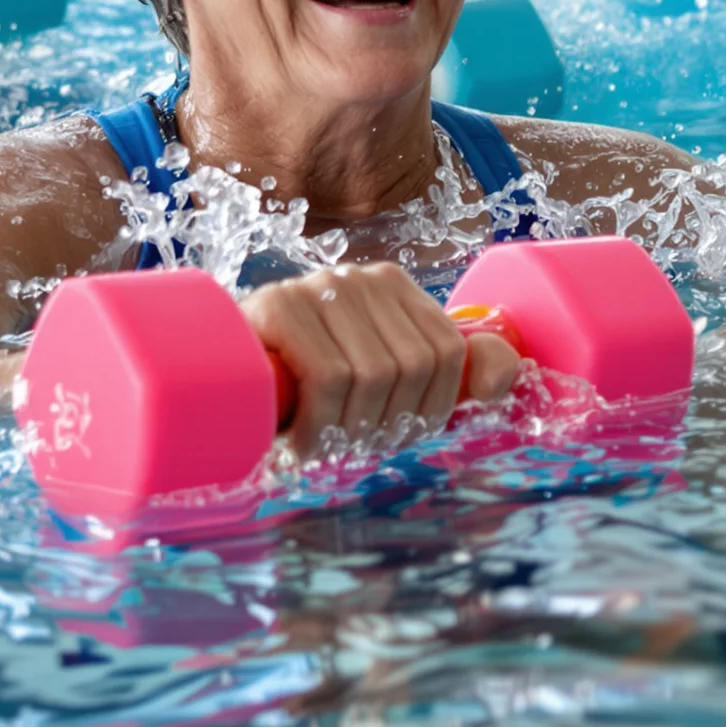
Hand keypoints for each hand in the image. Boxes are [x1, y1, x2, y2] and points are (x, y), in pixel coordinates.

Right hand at [240, 263, 522, 448]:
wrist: (217, 378)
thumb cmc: (307, 387)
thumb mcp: (382, 377)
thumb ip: (451, 372)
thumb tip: (508, 371)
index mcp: (394, 287)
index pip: (446, 354)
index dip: (430, 411)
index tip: (396, 436)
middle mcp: (360, 278)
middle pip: (411, 368)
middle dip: (387, 425)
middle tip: (352, 448)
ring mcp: (315, 286)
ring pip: (373, 375)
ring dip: (351, 431)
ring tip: (326, 446)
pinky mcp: (275, 306)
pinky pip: (330, 375)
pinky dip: (325, 424)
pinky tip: (305, 444)